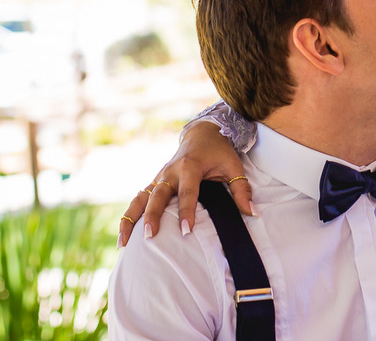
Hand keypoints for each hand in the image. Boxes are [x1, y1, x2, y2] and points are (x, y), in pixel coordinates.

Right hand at [118, 120, 252, 246]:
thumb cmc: (219, 152)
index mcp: (190, 166)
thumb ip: (242, 189)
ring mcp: (160, 177)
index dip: (186, 211)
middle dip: (153, 216)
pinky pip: (138, 199)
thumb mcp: (234, 166)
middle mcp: (170, 171)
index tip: (186, 230)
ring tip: (124, 243)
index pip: (188, 192)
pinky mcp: (155, 182)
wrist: (201, 133)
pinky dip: (129, 216)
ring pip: (141, 198)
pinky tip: (124, 237)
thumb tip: (252, 213)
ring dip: (132, 219)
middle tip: (150, 237)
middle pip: (158, 195)